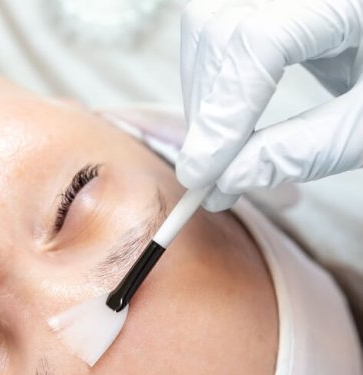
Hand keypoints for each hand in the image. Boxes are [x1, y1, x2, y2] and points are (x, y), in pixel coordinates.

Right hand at [177, 0, 362, 210]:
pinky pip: (220, 28)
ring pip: (208, 25)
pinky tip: (227, 116)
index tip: (203, 174)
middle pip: (222, 28)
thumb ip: (307, 149)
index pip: (261, 41)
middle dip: (209, 107)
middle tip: (209, 172)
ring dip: (203, 93)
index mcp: (350, 0)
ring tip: (220, 148)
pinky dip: (213, 78)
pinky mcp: (278, 4)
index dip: (225, 110)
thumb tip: (228, 180)